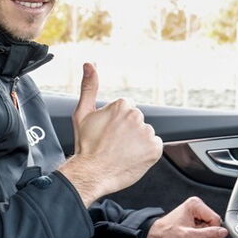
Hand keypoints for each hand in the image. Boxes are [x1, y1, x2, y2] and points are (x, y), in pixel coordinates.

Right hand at [58, 63, 161, 206]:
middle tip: (113, 144)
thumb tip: (90, 64)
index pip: (127, 110)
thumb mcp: (82, 113)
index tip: (108, 133)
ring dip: (137, 142)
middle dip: (128, 131)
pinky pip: (154, 147)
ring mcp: (147, 133)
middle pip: (137, 121)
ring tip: (121, 153)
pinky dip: (145, 153)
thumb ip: (89, 86)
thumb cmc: (85, 146)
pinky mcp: (155, 149)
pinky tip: (131, 158)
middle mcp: (137, 116)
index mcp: (122, 105)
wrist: (90, 173)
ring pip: (145, 134)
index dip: (116, 123)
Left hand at [146, 196, 228, 237]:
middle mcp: (196, 204)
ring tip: (191, 234)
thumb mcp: (189, 235)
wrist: (157, 233)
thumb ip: (207, 234)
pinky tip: (191, 232)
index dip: (213, 231)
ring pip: (209, 223)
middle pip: (213, 220)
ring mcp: (195, 208)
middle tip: (195, 237)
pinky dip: (200, 231)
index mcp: (195, 204)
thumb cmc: (168, 232)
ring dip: (203, 232)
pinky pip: (205, 224)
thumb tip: (223, 232)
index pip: (215, 219)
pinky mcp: (194, 214)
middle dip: (207, 231)